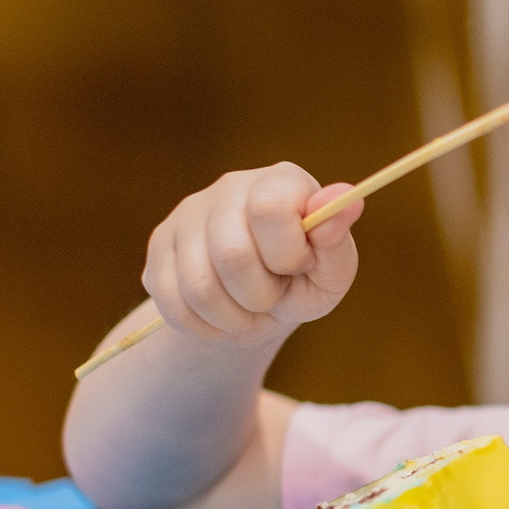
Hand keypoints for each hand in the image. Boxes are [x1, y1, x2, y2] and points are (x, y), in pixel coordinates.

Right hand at [142, 164, 364, 348]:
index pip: (270, 209)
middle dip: (260, 296)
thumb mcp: (330, 271)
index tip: (298, 266)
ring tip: (250, 312)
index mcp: (279, 181)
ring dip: (233, 318)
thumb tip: (348, 200)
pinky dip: (204, 327)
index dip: (287, 254)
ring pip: (198, 285)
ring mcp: (187, 215)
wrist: (260, 303)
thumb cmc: (303, 281)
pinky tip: (223, 317)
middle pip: (231, 254)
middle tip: (272, 298)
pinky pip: (172, 303)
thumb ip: (336, 241)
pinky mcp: (160, 247)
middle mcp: (229, 188)